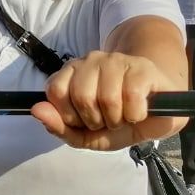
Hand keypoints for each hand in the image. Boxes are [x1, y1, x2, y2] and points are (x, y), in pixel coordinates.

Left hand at [31, 51, 187, 151]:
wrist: (158, 112)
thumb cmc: (119, 119)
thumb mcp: (86, 134)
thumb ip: (59, 126)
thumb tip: (36, 110)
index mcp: (72, 72)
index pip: (55, 91)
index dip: (70, 115)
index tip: (84, 120)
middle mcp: (92, 60)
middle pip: (81, 96)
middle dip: (96, 120)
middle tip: (108, 120)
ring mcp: (118, 61)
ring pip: (107, 98)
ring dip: (118, 119)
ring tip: (124, 116)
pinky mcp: (142, 67)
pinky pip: (132, 97)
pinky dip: (136, 114)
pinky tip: (139, 110)